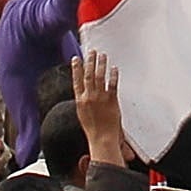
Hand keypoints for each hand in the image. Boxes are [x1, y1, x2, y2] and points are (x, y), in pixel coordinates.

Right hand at [71, 50, 129, 166]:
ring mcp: (101, 98)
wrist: (102, 138)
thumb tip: (83, 92)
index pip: (77, 80)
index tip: (76, 59)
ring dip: (101, 64)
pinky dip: (113, 75)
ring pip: (100, 77)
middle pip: (88, 75)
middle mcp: (89, 97)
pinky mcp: (112, 100)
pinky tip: (114, 68)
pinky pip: (112, 85)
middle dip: (90, 62)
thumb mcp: (82, 114)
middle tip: (92, 52)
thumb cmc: (93, 130)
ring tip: (103, 56)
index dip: (76, 68)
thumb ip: (83, 101)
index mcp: (80, 100)